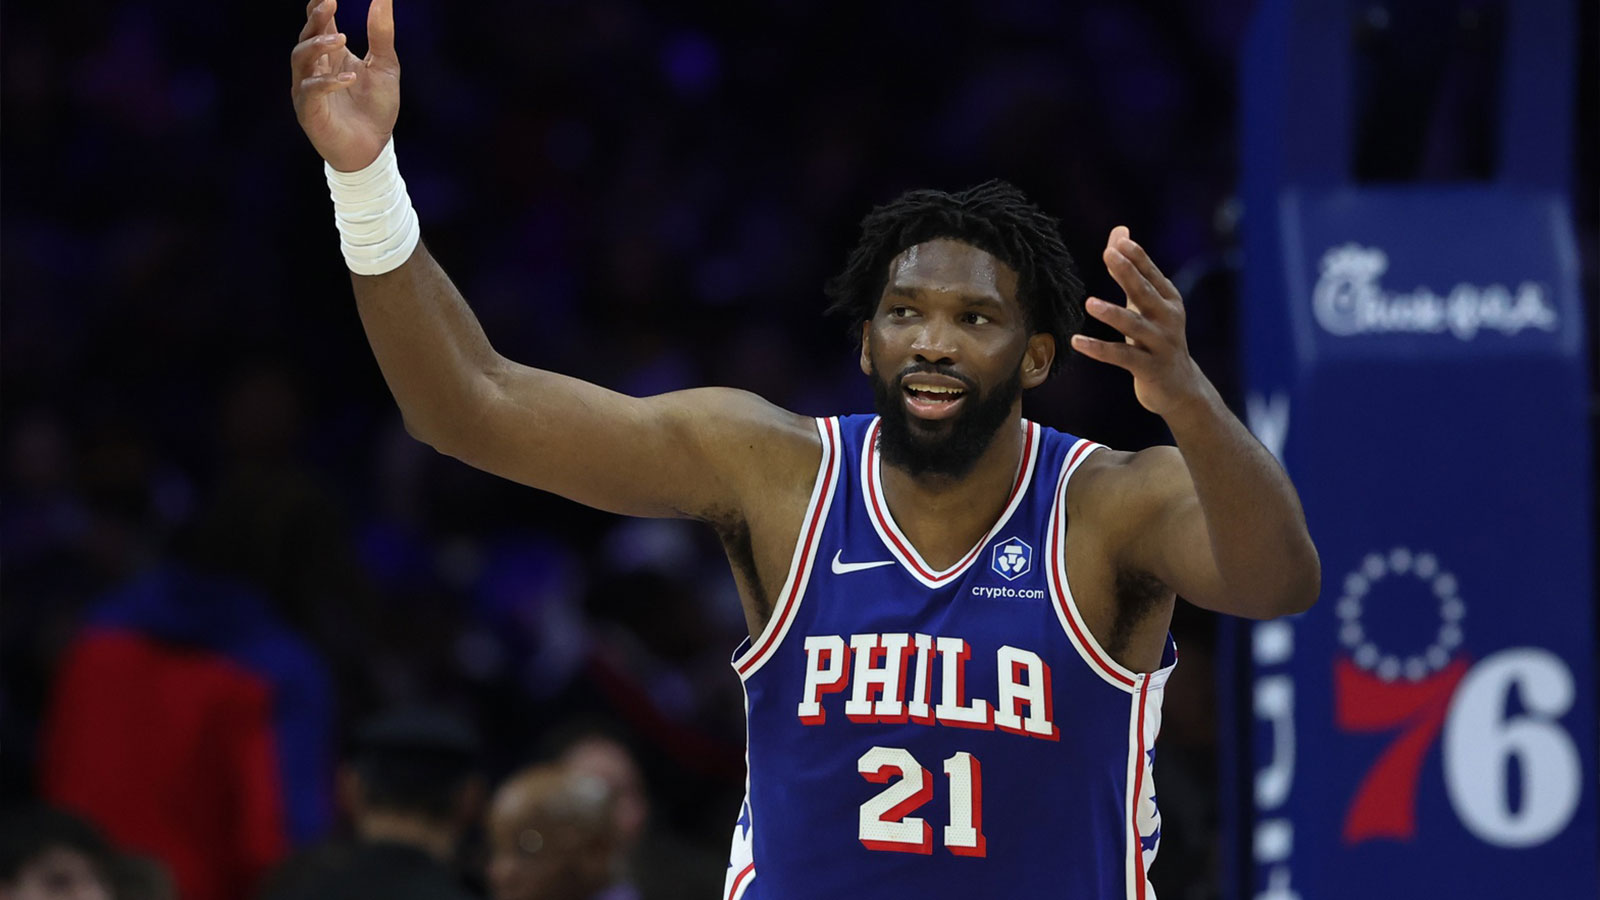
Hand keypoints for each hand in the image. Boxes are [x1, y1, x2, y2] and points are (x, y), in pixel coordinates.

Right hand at [290, 0, 399, 172]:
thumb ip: (381, 34)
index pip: (319, 22)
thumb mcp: (385, 67)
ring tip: (341, 39)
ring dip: (318, 46)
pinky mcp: (309, 110)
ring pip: (300, 58)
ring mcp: (308, 88)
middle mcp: (315, 67)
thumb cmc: (376, 107)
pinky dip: (328, 82)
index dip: (319, 6)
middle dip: (316, 18)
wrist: (374, 148)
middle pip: (306, 35)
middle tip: (330, 3)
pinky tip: (348, 78)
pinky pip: (310, 91)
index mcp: (331, 54)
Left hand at [1071, 226, 1207, 418]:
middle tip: (1109, 255)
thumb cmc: (1157, 338)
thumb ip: (1132, 270)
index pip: (1151, 274)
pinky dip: (1099, 349)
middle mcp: (1168, 319)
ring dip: (1112, 314)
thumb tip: (1119, 232)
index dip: (1137, 257)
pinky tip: (1077, 341)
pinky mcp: (1150, 368)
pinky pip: (1122, 357)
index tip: (1120, 241)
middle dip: (1128, 273)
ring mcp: (1160, 344)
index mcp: (1168, 300)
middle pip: (1145, 293)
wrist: (1180, 388)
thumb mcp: (1146, 304)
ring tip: (1089, 303)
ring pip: (1134, 326)